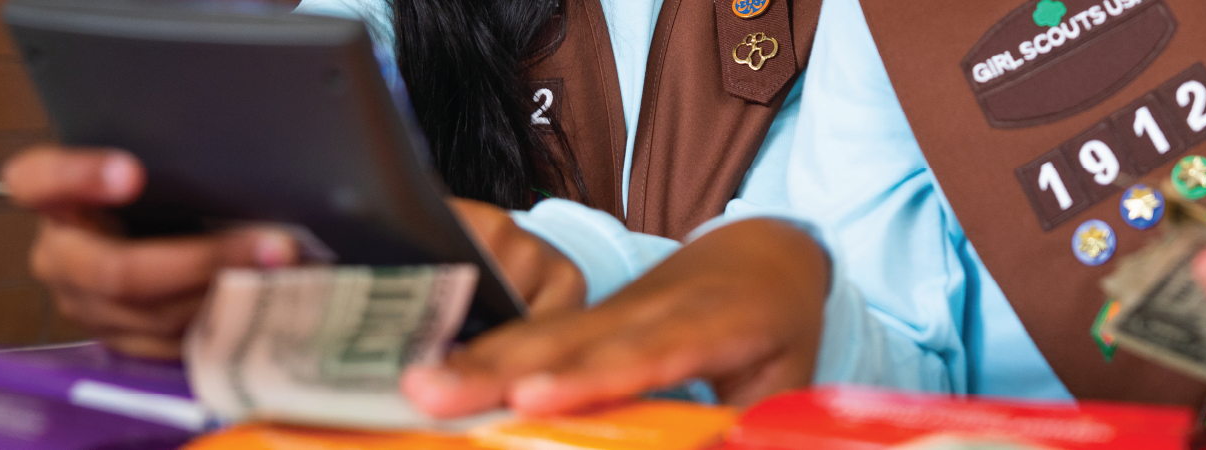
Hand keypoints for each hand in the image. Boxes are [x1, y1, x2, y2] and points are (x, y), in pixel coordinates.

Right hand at [4, 146, 296, 358]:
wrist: (147, 235)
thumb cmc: (156, 192)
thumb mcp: (152, 168)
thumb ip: (169, 160)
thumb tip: (245, 157)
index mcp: (53, 200)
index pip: (36, 180)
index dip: (78, 177)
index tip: (130, 172)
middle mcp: (59, 258)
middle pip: (118, 272)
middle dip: (205, 262)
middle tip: (274, 245)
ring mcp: (87, 307)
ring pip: (154, 315)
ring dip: (225, 294)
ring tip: (283, 272)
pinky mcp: (120, 341)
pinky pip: (171, 343)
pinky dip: (223, 320)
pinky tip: (265, 298)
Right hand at [399, 219, 829, 417]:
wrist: (764, 253)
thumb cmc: (778, 327)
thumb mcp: (790, 379)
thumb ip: (756, 426)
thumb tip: (733, 449)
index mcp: (712, 322)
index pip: (647, 352)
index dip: (589, 377)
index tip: (532, 398)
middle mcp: (650, 308)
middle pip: (570, 340)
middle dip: (498, 367)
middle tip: (428, 395)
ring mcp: (612, 308)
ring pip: (540, 333)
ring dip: (477, 362)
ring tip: (414, 389)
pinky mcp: (587, 316)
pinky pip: (535, 336)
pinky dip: (484, 357)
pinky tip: (435, 379)